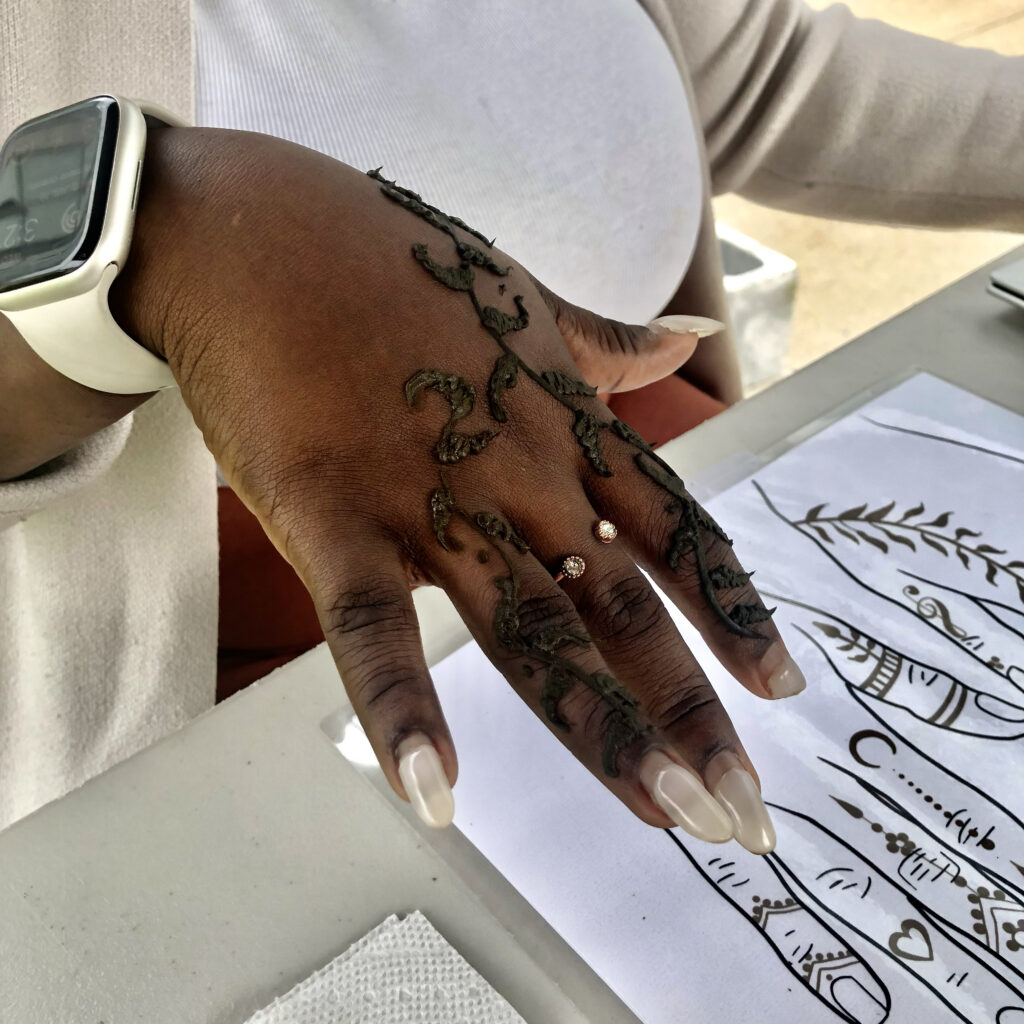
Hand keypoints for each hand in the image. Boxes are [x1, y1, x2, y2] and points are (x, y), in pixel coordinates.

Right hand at [113, 127, 804, 852]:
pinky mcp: (333, 518)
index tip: (783, 687)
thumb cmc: (389, 263)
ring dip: (601, 730)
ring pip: (529, 630)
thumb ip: (607, 339)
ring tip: (666, 815)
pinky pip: (373, 629)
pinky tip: (437, 796)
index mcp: (562, 424)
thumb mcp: (521, 297)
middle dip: (687, 710)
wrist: (256, 235)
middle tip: (743, 811)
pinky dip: (402, 710)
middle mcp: (517, 472)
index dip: (734, 612)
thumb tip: (692, 333)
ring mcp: (427, 497)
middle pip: (623, 606)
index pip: (674, 533)